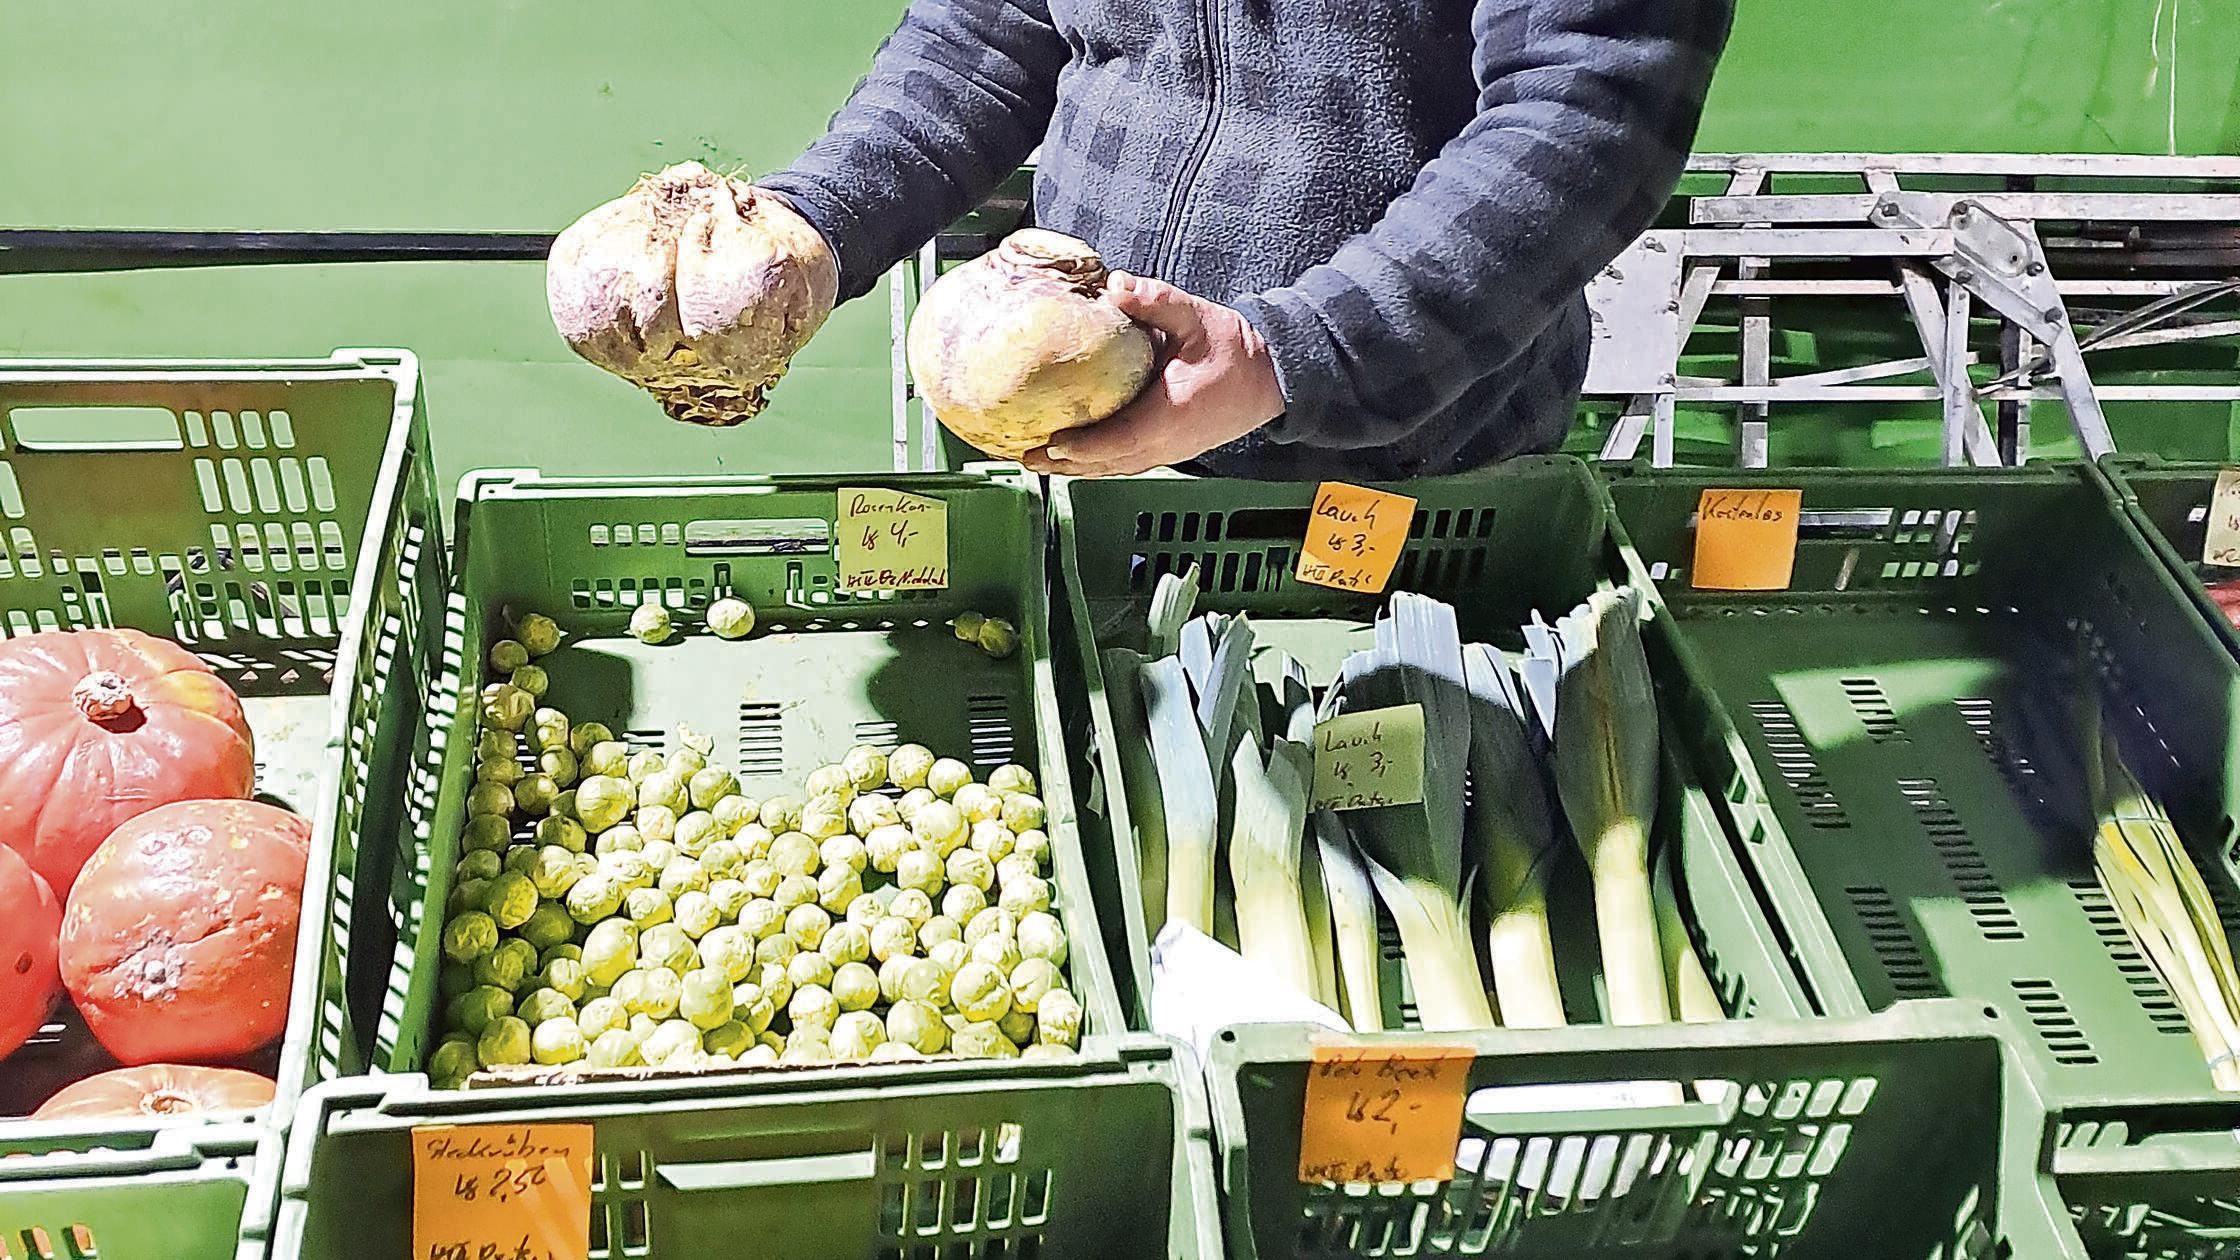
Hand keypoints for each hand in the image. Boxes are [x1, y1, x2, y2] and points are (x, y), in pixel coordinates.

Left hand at [1020, 273, 1285, 476]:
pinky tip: (1076, 458)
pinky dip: (1098, 464)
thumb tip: (1115, 283)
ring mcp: (1170, 450)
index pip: (1119, 439)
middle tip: (1026, 459)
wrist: (1271, 378)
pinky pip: (1127, 463)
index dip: (1083, 447)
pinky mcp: (1172, 450)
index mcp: (1171, 413)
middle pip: (1108, 463)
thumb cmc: (1236, 351)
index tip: (1051, 445)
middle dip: (1065, 465)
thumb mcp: (1197, 317)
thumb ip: (1156, 300)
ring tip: (1041, 463)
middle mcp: (1167, 441)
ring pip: (1116, 468)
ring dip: (1078, 469)